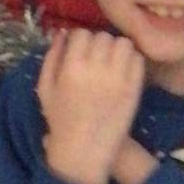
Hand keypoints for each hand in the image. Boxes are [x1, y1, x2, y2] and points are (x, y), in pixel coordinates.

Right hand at [37, 29, 145, 183]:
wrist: (83, 151)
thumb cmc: (59, 120)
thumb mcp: (45, 88)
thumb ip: (52, 58)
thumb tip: (62, 33)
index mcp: (71, 68)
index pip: (82, 34)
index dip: (80, 40)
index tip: (80, 51)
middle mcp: (96, 69)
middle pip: (103, 36)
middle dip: (99, 44)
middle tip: (97, 58)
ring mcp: (118, 79)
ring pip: (124, 43)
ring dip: (117, 49)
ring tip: (112, 62)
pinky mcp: (134, 89)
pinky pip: (138, 60)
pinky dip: (131, 60)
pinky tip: (123, 71)